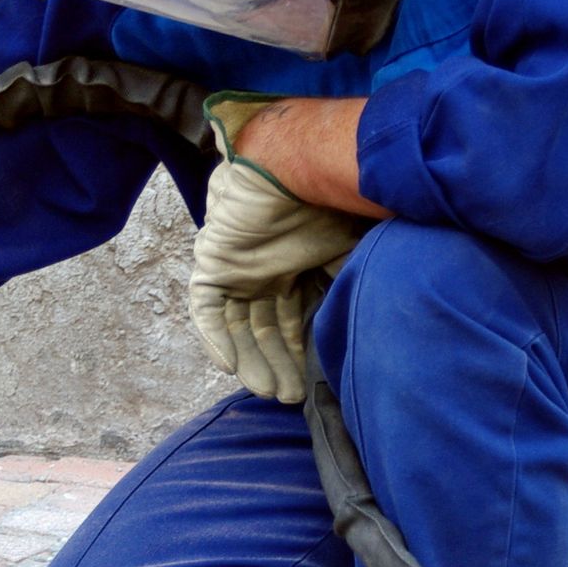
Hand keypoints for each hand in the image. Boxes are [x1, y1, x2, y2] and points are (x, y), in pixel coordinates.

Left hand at [189, 161, 366, 403]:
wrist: (291, 167)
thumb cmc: (325, 201)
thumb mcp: (349, 252)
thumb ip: (348, 285)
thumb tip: (361, 326)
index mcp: (296, 268)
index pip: (295, 321)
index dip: (301, 354)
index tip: (312, 386)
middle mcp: (265, 272)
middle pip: (267, 330)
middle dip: (278, 365)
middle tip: (290, 399)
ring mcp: (237, 269)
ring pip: (238, 326)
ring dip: (249, 360)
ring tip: (267, 392)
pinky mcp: (212, 264)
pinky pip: (206, 310)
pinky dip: (215, 339)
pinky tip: (228, 369)